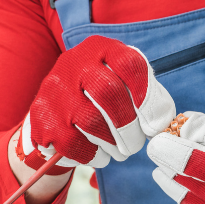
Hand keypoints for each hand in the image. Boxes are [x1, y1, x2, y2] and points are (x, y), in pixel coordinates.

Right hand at [18, 35, 175, 173]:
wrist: (57, 113)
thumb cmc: (101, 100)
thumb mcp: (123, 83)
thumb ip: (147, 94)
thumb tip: (162, 123)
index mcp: (100, 49)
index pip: (130, 64)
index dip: (147, 96)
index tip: (153, 123)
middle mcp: (73, 63)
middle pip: (109, 92)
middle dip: (128, 125)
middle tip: (136, 143)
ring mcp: (54, 90)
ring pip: (90, 121)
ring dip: (113, 144)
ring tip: (120, 150)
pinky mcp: (42, 117)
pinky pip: (73, 143)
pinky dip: (93, 155)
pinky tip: (99, 154)